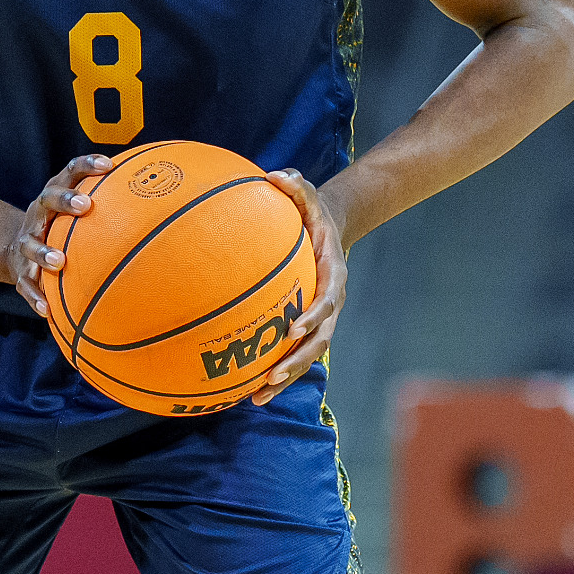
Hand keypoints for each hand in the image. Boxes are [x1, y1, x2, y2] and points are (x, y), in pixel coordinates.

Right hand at [2, 154, 112, 316]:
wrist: (13, 250)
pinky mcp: (20, 271)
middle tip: (84, 206)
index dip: (86, 166)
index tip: (108, 165)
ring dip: (43, 251)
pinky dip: (35, 296)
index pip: (70, 173)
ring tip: (59, 261)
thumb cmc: (60, 228)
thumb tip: (165, 211)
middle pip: (47, 200)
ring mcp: (26, 242)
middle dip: (64, 201)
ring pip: (30, 244)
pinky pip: (26, 285)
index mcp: (54, 196)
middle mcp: (38, 215)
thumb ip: (110, 208)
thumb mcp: (76, 213)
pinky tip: (48, 310)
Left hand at [252, 169, 347, 406]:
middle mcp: (328, 305)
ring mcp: (317, 319)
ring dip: (283, 379)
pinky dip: (270, 371)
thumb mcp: (309, 195)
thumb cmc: (312, 213)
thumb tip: (277, 173)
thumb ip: (296, 185)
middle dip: (296, 363)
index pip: (327, 301)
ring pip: (304, 356)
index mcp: (332, 277)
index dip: (313, 317)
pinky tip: (241, 388)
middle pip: (318, 342)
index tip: (294, 329)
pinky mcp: (301, 326)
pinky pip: (288, 352)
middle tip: (270, 378)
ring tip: (255, 399)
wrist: (327, 230)